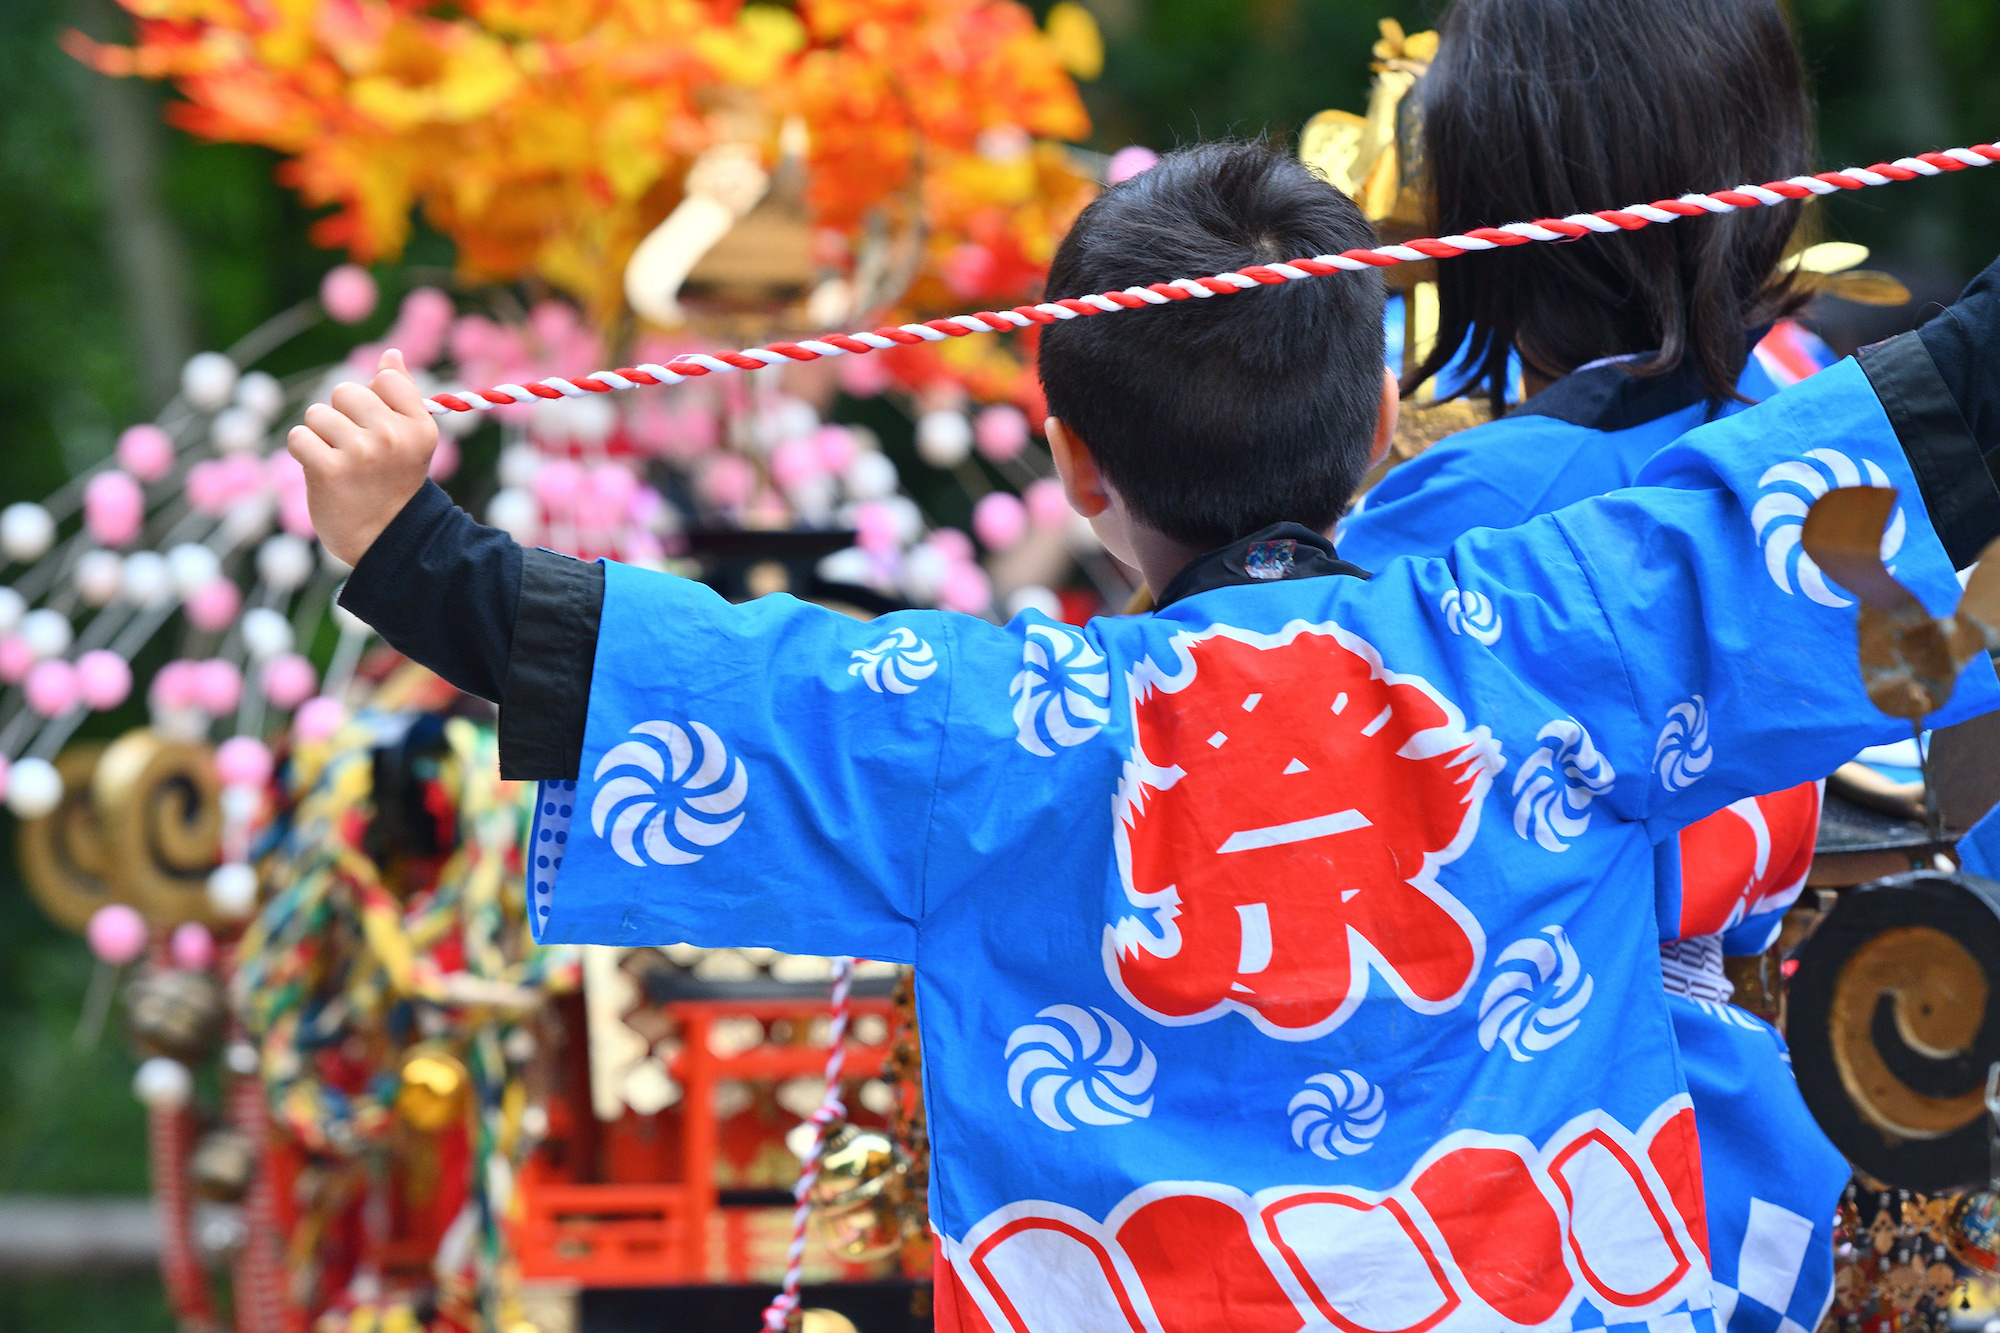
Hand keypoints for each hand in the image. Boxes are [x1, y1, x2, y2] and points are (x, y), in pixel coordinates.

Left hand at [288, 349, 438, 566]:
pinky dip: (304, 454)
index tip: (380, 431)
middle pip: (344, 391)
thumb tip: (391, 354)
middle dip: (341, 416)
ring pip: (317, 414)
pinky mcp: (328, 470)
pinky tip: (321, 472)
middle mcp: (392, 436)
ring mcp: (360, 453)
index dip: (374, 401)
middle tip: (356, 451)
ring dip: (320, 437)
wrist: (383, 539)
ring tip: (339, 463)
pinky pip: (299, 437)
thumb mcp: (411, 440)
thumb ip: (401, 395)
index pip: (385, 379)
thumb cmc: (393, 484)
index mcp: (419, 426)